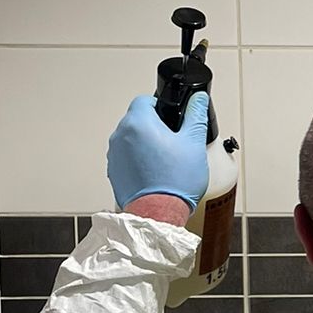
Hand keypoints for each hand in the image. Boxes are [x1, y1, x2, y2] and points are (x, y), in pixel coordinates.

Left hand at [107, 91, 209, 209]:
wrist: (159, 214)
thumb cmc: (176, 182)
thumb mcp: (194, 143)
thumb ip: (195, 115)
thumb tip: (198, 98)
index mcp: (138, 123)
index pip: (144, 100)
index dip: (160, 106)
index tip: (171, 118)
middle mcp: (120, 136)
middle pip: (137, 120)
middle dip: (154, 127)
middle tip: (173, 143)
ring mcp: (114, 155)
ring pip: (131, 140)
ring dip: (145, 145)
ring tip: (165, 162)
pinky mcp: (114, 172)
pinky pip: (126, 158)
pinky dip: (138, 161)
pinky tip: (155, 174)